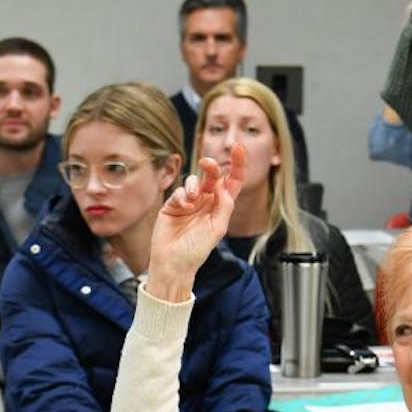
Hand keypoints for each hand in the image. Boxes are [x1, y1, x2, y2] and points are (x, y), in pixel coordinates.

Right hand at [147, 144, 246, 300]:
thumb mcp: (217, 229)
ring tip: (193, 197)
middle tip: (207, 163)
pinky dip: (182, 194)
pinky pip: (179, 191)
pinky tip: (183, 204)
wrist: (173, 263)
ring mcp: (189, 202)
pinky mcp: (172, 205)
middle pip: (212, 177)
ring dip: (194, 184)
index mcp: (221, 207)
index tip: (238, 148)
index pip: (232, 182)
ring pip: (194, 181)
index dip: (237, 164)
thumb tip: (226, 186)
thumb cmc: (196, 251)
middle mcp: (206, 202)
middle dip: (211, 167)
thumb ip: (224, 207)